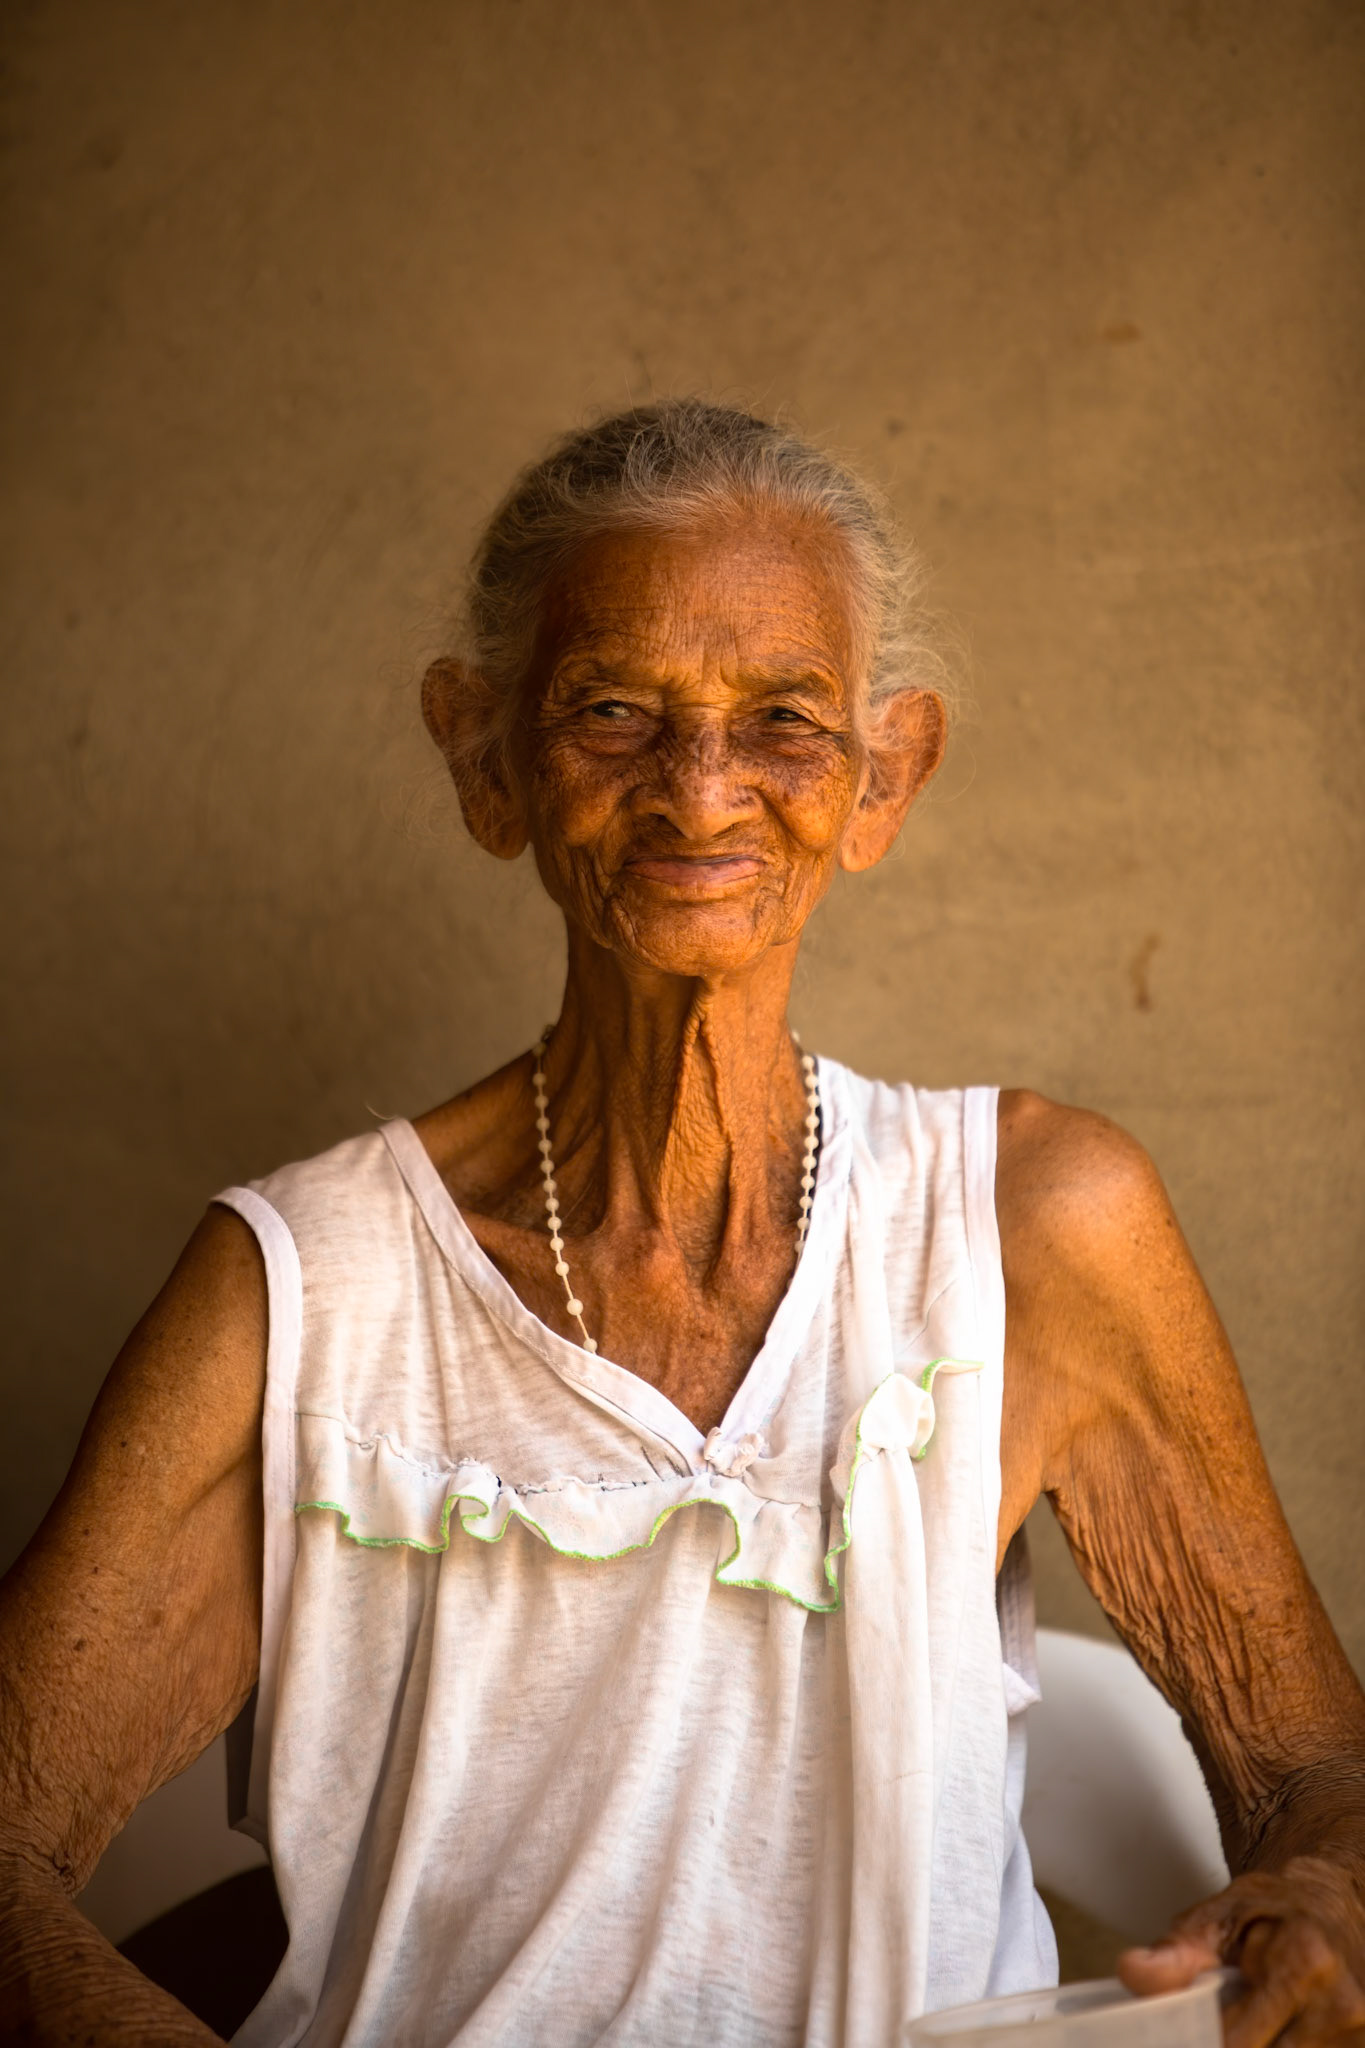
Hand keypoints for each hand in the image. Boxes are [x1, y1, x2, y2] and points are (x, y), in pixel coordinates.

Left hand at [1119, 1858, 1364, 2044]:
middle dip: (1235, 2042)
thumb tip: (1133, 1972)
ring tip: (1250, 2013)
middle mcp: (1340, 2005)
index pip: (1238, 2041)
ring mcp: (1359, 2032)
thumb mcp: (1221, 1914)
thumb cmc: (1277, 1909)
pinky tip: (1274, 2027)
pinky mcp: (1363, 2047)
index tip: (1184, 2034)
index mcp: (1302, 1963)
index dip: (1205, 2042)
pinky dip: (1282, 2044)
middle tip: (1217, 2019)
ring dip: (1260, 2043)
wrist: (1338, 1902)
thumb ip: (1177, 1951)